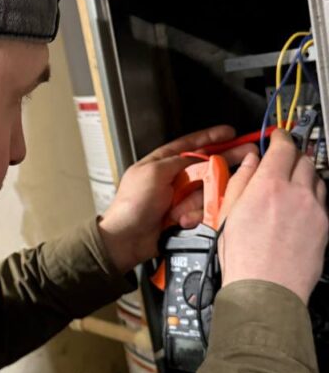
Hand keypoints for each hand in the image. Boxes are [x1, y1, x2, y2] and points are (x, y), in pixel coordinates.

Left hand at [98, 126, 254, 273]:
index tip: (230, 132)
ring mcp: (180, 196)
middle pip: (206, 165)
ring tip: (180, 210)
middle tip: (246, 154)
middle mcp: (174, 177)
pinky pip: (202, 210)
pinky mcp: (185, 215)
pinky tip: (182, 220)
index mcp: (162, 162)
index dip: (211, 137)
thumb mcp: (154, 173)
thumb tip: (199, 154)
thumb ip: (179, 160)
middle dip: (225, 160)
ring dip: (196, 200)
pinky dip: (195, 214)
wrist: (127, 239)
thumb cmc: (132, 204)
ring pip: (206, 190)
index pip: (191, 144)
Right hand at [219, 129, 327, 302]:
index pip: (282, 147)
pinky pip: (322, 199)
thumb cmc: (244, 259)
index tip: (277, 137)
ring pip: (316, 177)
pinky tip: (299, 205)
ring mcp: (314, 209)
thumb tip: (252, 162)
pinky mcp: (324, 225)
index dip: (279, 137)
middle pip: (303, 159)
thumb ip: (241, 180)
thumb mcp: (227, 214)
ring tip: (290, 185)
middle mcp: (296, 193)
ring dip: (304, 174)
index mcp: (269, 186)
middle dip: (292, 156)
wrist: (266, 290)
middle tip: (281, 162)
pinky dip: (312, 195)